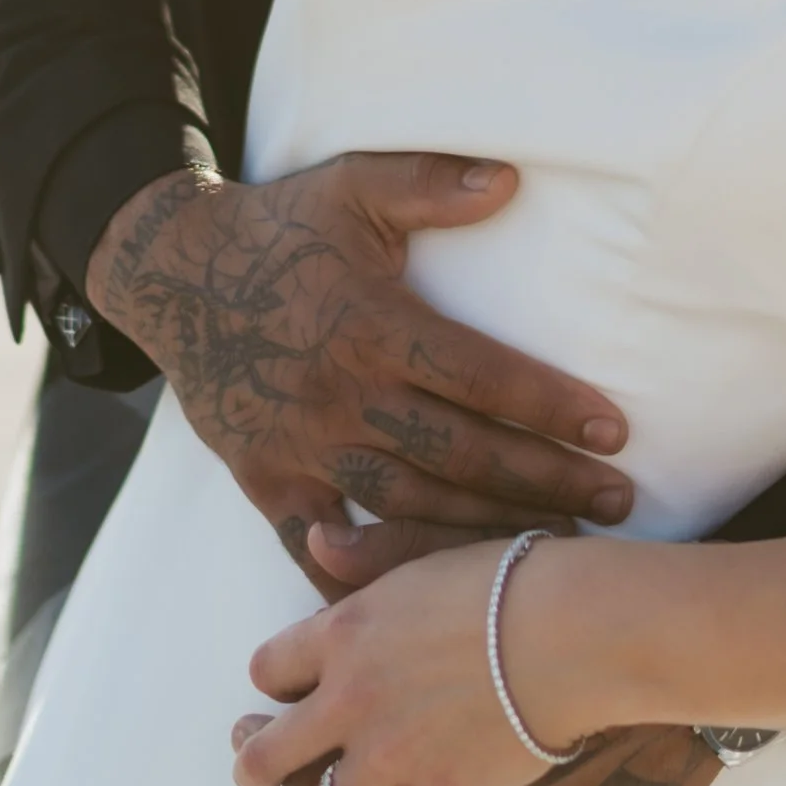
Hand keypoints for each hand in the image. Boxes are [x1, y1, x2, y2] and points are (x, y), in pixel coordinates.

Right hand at [85, 155, 633, 560]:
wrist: (170, 273)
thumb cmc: (278, 225)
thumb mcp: (353, 186)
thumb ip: (429, 182)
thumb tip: (507, 180)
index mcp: (371, 325)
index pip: (478, 375)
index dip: (548, 406)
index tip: (614, 432)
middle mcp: (340, 394)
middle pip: (457, 454)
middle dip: (542, 481)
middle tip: (615, 502)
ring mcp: (300, 445)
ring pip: (407, 506)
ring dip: (481, 530)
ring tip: (553, 547)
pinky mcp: (265, 480)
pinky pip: (319, 545)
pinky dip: (370, 576)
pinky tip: (424, 605)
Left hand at [234, 541, 584, 785]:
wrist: (568, 630)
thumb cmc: (506, 578)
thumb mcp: (426, 548)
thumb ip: (368, 555)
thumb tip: (317, 539)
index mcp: (343, 633)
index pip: (269, 668)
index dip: (272, 684)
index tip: (281, 696)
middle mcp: (351, 701)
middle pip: (268, 755)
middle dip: (253, 775)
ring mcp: (392, 755)